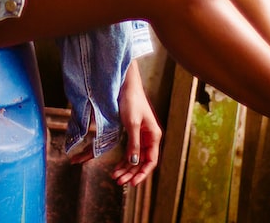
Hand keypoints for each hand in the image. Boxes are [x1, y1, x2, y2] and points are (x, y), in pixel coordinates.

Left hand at [112, 61, 161, 185]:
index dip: (142, 173)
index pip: (151, 161)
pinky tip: (116, 167)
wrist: (126, 86)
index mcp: (154, 136)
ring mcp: (142, 136)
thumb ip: (134, 143)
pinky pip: (130, 151)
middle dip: (131, 173)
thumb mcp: (132, 124)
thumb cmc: (132, 102)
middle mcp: (150, 138)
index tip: (132, 183)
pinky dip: (124, 159)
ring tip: (115, 176)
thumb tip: (133, 162)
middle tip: (118, 181)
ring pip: (135, 158)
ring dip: (126, 168)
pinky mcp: (134, 133)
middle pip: (142, 162)